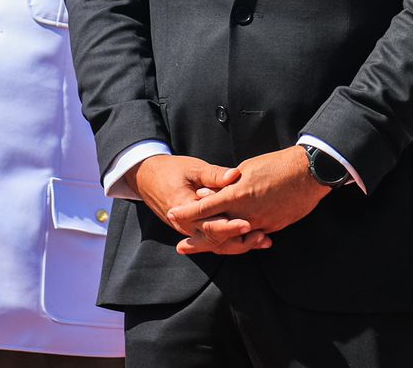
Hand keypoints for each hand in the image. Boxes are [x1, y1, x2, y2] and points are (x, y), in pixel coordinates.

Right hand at [130, 154, 262, 248]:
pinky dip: (234, 241)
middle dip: (240, 239)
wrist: (148, 179)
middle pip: (215, 240)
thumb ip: (213, 174)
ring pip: (217, 244)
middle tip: (262, 236)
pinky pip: (215, 240)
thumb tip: (234, 175)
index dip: (229, 226)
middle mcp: (186, 226)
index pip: (208, 224)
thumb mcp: (192, 168)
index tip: (248, 223)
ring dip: (240, 244)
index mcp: (184, 210)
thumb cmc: (171, 171)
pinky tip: (254, 239)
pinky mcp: (196, 229)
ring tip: (264, 240)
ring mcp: (190, 230)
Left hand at [167, 145, 327, 254]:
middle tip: (182, 247)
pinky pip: (252, 236)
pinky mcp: (273, 227)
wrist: (310, 173)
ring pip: (234, 239)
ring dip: (218, 244)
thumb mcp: (248, 168)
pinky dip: (241, 239)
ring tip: (204, 248)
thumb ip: (227, 184)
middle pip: (215, 232)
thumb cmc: (278, 165)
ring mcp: (261, 223)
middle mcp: (246, 214)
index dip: (186, 213)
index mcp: (237, 195)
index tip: (172, 215)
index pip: (204, 208)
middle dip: (197, 240)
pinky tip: (234, 241)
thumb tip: (210, 192)